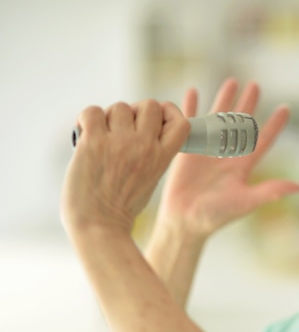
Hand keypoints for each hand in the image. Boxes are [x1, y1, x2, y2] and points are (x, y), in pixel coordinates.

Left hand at [61, 100, 189, 233]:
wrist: (99, 226)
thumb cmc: (122, 207)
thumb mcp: (151, 178)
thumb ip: (152, 152)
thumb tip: (139, 126)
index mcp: (162, 157)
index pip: (181, 121)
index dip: (168, 112)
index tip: (156, 120)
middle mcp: (144, 147)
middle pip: (150, 105)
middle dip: (136, 111)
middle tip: (124, 127)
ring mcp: (119, 144)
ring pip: (120, 107)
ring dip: (109, 118)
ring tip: (102, 137)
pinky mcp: (93, 143)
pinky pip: (92, 111)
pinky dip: (86, 118)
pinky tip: (84, 133)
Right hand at [156, 78, 298, 236]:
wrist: (185, 222)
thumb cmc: (216, 216)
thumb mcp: (245, 202)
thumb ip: (270, 191)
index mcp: (243, 165)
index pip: (262, 139)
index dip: (275, 125)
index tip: (286, 108)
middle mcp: (227, 154)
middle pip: (240, 122)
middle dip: (249, 104)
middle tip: (256, 85)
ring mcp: (207, 150)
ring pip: (218, 117)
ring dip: (224, 100)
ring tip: (231, 81)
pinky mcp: (187, 150)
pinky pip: (190, 123)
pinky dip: (191, 107)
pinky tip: (193, 91)